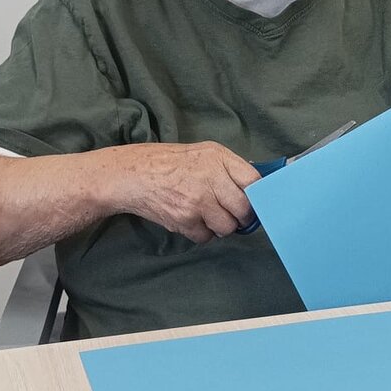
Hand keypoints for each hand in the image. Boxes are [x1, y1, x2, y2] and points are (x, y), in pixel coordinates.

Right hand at [123, 142, 257, 242]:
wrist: (133, 175)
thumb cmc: (169, 163)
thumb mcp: (203, 153)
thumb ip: (228, 167)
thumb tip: (254, 185)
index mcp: (218, 158)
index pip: (253, 181)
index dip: (257, 195)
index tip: (253, 201)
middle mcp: (211, 178)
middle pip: (244, 209)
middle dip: (241, 216)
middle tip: (232, 214)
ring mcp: (198, 201)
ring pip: (227, 227)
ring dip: (221, 226)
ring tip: (209, 216)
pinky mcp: (185, 220)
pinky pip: (207, 237)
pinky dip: (202, 233)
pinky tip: (192, 220)